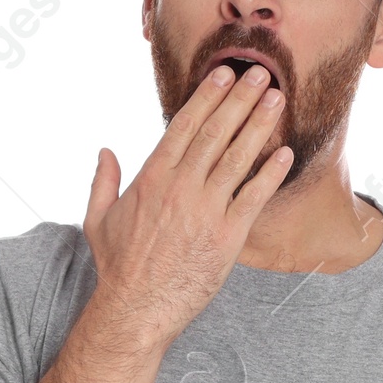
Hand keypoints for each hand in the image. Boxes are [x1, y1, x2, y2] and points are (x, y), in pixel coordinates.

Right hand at [81, 64, 292, 345]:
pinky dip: (269, 175)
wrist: (136, 308)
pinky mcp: (226, 238)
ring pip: (237, 159)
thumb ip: (103, 181)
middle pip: (215, 133)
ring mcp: (205, 212)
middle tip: (260, 73)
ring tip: (276, 100)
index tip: (224, 75)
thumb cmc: (118, 266)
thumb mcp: (98, 218)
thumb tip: (106, 152)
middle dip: (239, 100)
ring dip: (259, 126)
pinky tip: (284, 153)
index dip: (208, 98)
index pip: (184, 126)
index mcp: (152, 177)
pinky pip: (253, 199)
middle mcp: (181, 188)